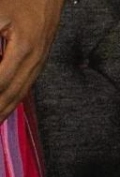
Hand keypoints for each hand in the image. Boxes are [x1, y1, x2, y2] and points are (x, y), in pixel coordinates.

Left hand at [0, 0, 64, 120]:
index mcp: (23, 47)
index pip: (0, 82)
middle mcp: (35, 58)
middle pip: (12, 93)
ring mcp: (40, 59)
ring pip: (21, 92)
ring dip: (6, 109)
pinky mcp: (40, 56)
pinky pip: (27, 84)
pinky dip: (16, 98)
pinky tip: (8, 104)